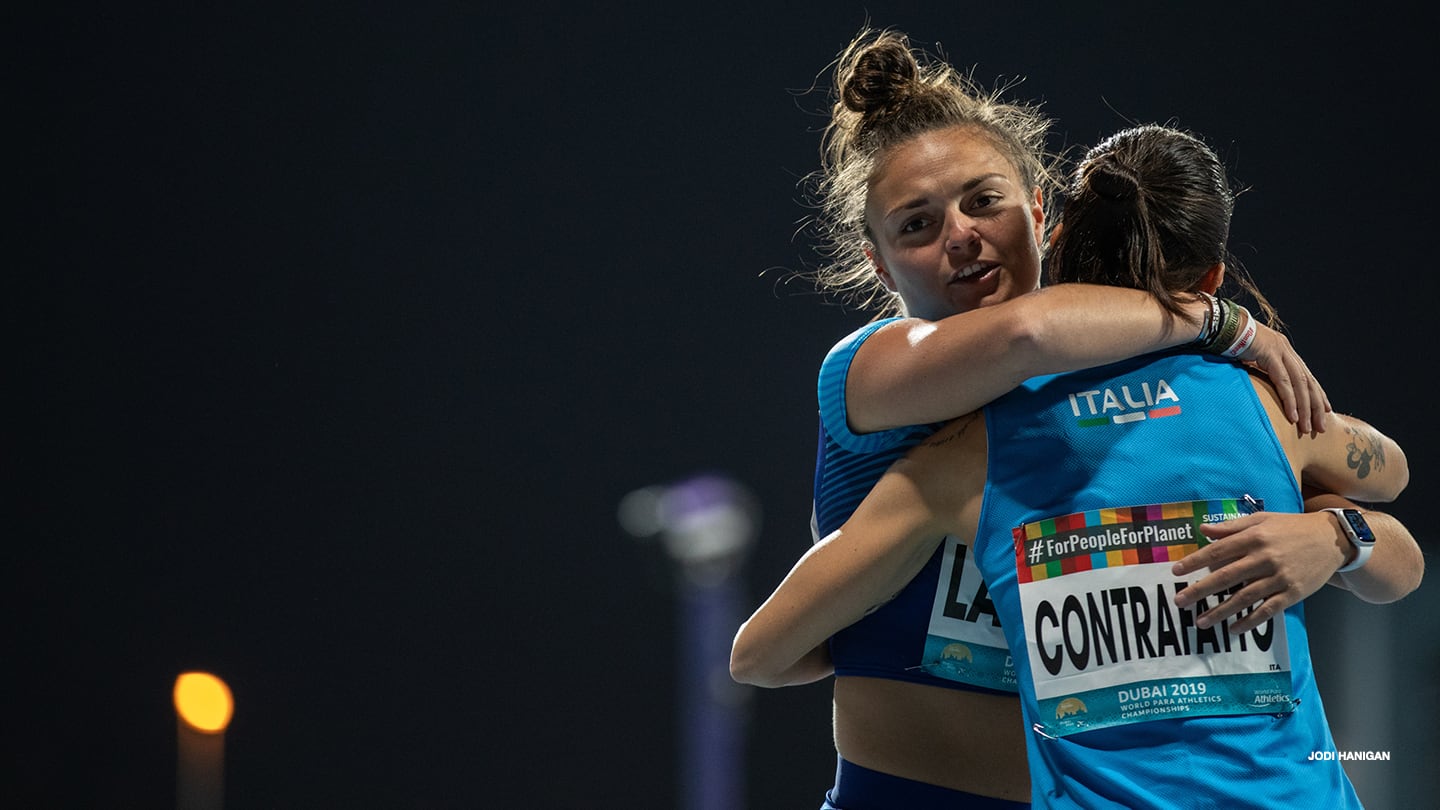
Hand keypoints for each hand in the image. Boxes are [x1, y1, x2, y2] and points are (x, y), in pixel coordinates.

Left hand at [1171, 511, 1346, 633]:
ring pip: (1244, 598)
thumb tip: (1203, 529)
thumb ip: (1231, 526)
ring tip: (1201, 622)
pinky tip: (1234, 629)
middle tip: (1179, 601)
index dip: (1195, 562)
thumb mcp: (1262, 519)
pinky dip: (1250, 621)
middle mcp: (1265, 558)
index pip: (1217, 551)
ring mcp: (1280, 577)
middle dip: (1200, 590)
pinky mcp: (1293, 593)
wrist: (1332, 539)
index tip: (1175, 571)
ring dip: (1220, 611)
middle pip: (1226, 577)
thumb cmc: (1291, 527)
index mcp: (1254, 537)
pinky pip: (1268, 610)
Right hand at [1237, 323, 1329, 436]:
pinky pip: (1284, 382)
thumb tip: (1258, 385)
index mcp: (1283, 350)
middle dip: (1316, 406)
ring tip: (1307, 427)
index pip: (1305, 376)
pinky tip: (1293, 416)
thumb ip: (1258, 368)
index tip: (1324, 411)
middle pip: (1307, 382)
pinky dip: (1290, 400)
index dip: (1316, 394)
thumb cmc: (1229, 342)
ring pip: (1299, 384)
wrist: (1221, 325)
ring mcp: (1280, 351)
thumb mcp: (1249, 358)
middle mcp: (1286, 350)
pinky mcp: (1270, 354)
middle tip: (1321, 426)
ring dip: (1305, 408)